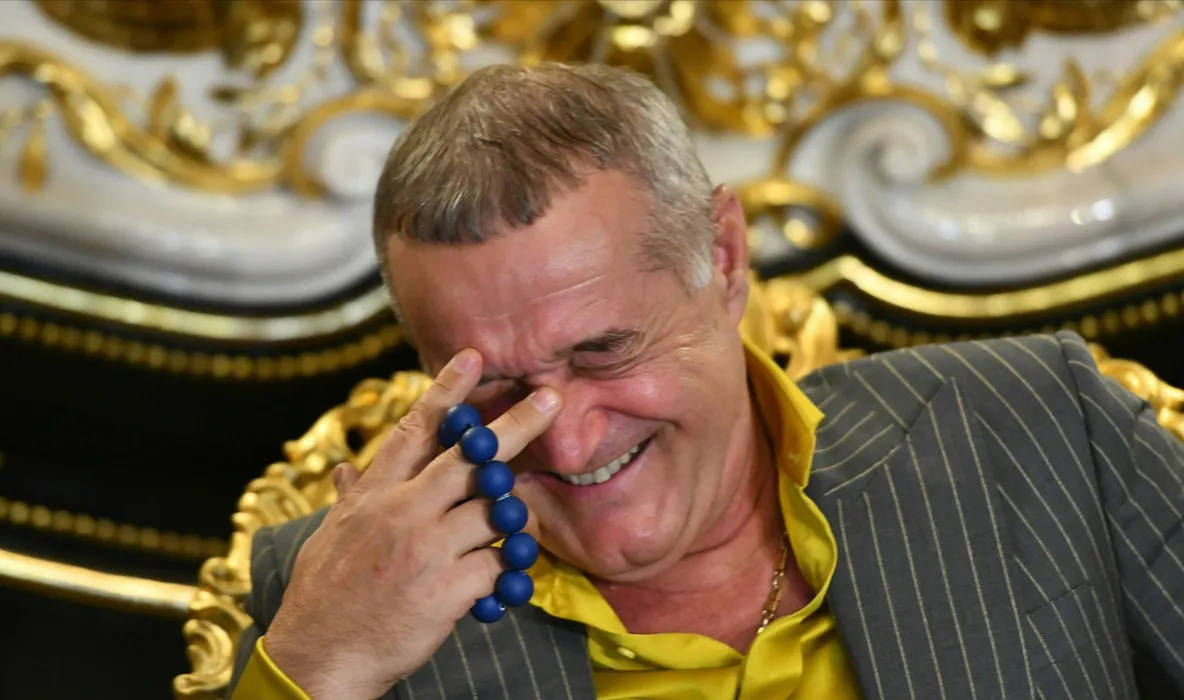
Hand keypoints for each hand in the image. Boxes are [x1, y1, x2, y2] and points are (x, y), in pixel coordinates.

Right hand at [262, 349, 560, 698]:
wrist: (318, 655)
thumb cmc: (324, 594)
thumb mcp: (329, 535)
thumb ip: (350, 499)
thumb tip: (347, 471)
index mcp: (374, 494)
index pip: (416, 429)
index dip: (447, 391)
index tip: (474, 359)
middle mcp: (402, 511)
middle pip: (472, 456)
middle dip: (517, 425)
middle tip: (552, 400)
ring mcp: (425, 548)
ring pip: (494, 511)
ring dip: (510, 519)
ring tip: (512, 530)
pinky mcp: (447, 588)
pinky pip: (498, 565)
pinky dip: (503, 574)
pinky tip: (494, 584)